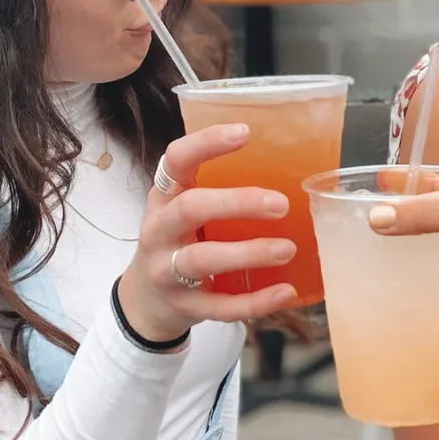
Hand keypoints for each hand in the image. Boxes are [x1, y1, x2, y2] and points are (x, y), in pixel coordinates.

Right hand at [117, 122, 297, 343]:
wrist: (146, 301)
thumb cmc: (180, 242)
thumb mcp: (184, 211)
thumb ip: (219, 191)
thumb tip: (292, 168)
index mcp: (163, 198)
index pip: (176, 160)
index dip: (206, 143)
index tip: (244, 132)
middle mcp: (159, 231)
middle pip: (190, 208)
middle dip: (237, 203)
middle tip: (281, 204)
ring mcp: (166, 271)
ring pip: (203, 260)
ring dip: (248, 253)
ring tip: (288, 249)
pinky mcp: (184, 307)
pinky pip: (219, 306)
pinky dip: (255, 300)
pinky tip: (285, 291)